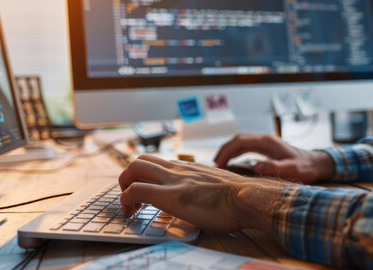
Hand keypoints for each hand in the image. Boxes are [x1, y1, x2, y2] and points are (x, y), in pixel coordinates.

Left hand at [118, 154, 286, 232]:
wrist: (249, 198)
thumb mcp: (218, 189)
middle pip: (140, 160)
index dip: (145, 177)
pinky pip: (136, 191)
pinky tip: (130, 213)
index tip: (144, 193)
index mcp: (190, 170)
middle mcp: (178, 170)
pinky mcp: (169, 196)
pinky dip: (125, 201)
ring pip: (133, 168)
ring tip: (129, 205)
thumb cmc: (240, 200)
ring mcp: (173, 180)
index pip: (159, 163)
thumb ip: (205, 190)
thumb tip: (203, 200)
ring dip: (124, 186)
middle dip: (127, 177)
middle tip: (131, 197)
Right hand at [215, 134, 334, 183]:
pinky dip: (235, 154)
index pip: (240, 141)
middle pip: (237, 140)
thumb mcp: (292, 169)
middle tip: (215, 166)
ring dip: (228, 151)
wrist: (316, 164)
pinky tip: (231, 163)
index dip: (226, 151)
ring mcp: (265, 143)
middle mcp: (264, 140)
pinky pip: (246, 148)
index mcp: (267, 142)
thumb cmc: (305, 168)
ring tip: (219, 165)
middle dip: (224, 151)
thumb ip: (275, 168)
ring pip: (240, 143)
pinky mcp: (266, 149)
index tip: (218, 164)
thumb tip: (256, 166)